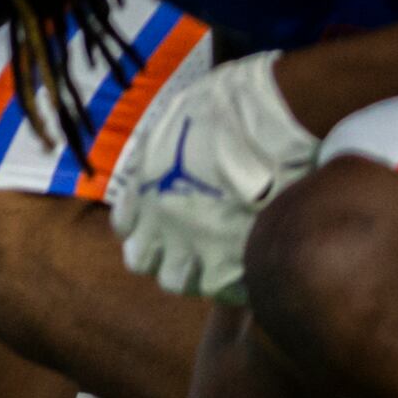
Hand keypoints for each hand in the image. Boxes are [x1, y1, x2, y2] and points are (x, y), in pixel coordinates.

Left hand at [109, 52, 317, 301]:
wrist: (272, 121)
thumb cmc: (229, 107)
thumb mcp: (178, 119)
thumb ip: (165, 151)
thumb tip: (166, 158)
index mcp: (143, 185)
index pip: (126, 226)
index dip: (146, 226)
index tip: (167, 223)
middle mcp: (158, 220)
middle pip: (143, 261)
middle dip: (164, 255)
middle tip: (194, 248)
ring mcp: (192, 244)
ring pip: (177, 281)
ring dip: (195, 273)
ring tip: (222, 261)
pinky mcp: (232, 261)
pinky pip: (224, 290)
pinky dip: (233, 285)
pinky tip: (249, 270)